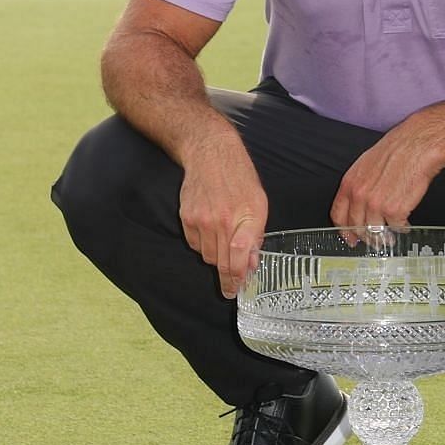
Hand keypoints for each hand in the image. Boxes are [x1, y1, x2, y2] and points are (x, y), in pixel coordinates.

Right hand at [179, 136, 267, 298]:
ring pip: (207, 256)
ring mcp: (201, 221)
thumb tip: (251, 264)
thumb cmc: (239, 177)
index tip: (234, 291)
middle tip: (233, 275)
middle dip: (227, 272)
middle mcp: (222, 222)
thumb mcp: (259, 204)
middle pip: (221, 263)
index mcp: (245, 219)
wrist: (211, 153)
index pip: (238, 262)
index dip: (235, 281)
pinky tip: (210, 228)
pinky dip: (202, 243)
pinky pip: (194, 244)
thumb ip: (255, 236)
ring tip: (223, 238)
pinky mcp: (186, 218)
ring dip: (216, 255)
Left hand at [331, 115, 444, 241]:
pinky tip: (405, 223)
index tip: (350, 238)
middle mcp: (360, 196)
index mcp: (350, 183)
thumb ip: (359, 186)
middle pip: (357, 227)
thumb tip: (359, 203)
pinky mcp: (395, 211)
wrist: (417, 146)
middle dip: (367, 237)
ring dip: (384, 237)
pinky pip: (396, 228)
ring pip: (375, 232)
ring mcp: (376, 205)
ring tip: (392, 234)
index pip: (338, 215)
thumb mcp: (366, 165)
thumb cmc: (397, 150)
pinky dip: (402, 228)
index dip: (344, 231)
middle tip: (375, 240)